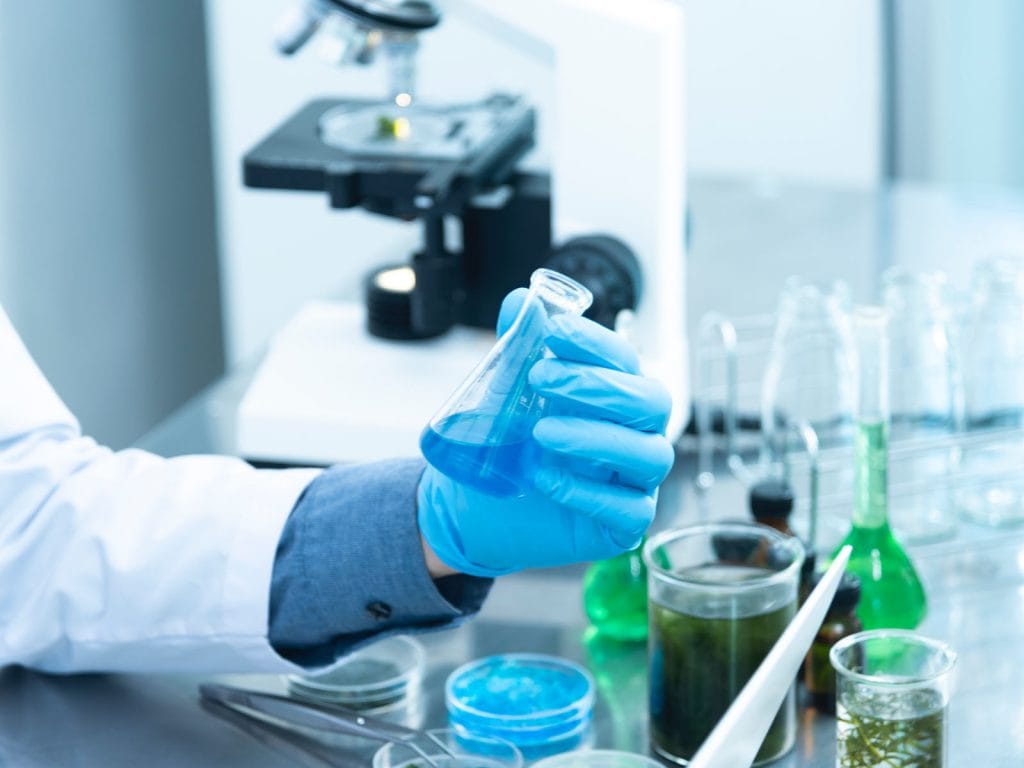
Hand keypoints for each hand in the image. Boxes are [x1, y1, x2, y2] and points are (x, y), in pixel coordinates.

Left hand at [417, 288, 674, 577]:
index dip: (594, 342)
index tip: (552, 330)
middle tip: (539, 379)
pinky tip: (545, 478)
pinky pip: (629, 510)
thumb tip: (520, 301)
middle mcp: (636, 434)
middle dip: (597, 385)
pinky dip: (588, 492)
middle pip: (652, 402)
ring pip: (649, 454)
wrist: (477, 508)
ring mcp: (635, 482)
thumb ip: (516, 347)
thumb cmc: (508, 446)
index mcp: (615, 396)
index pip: (625, 360)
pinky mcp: (623, 526)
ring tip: (540, 432)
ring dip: (595, 437)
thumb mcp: (504, 394)